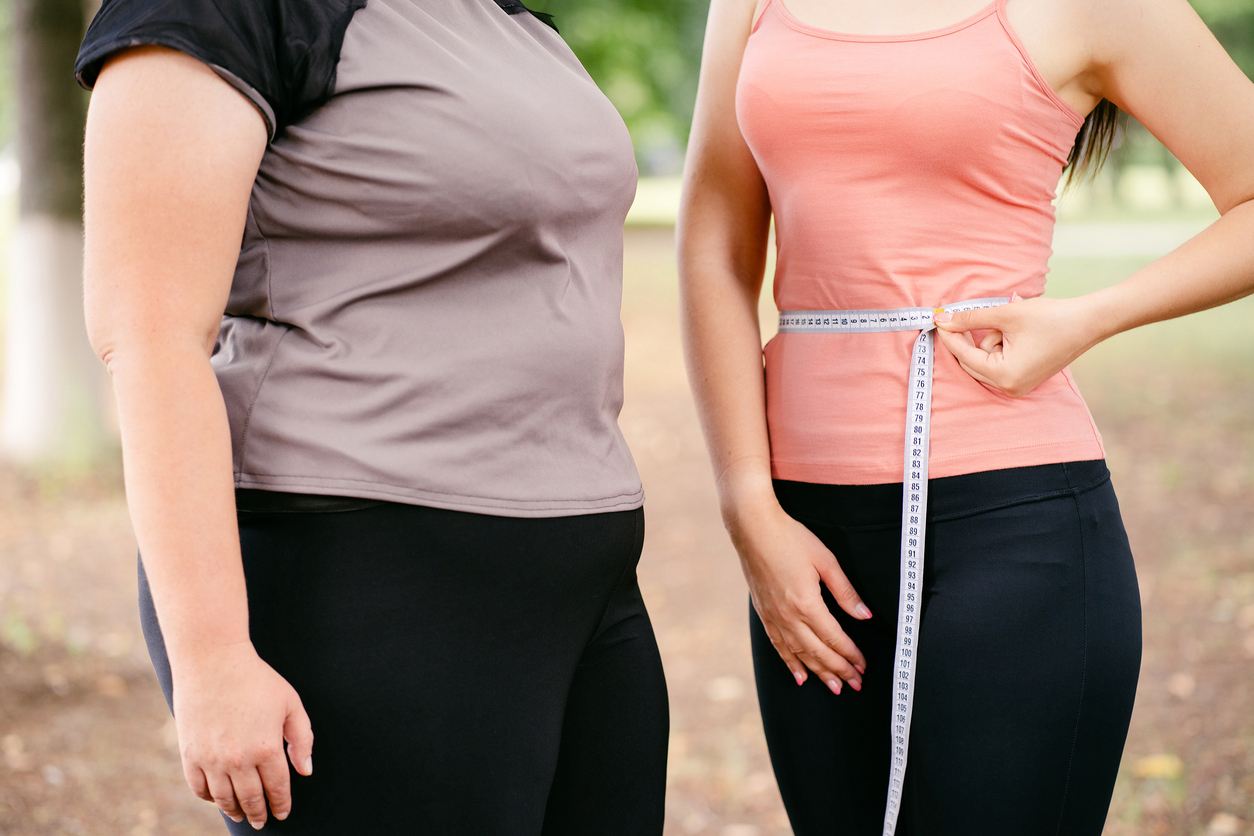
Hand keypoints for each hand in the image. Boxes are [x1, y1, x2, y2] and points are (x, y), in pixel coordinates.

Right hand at [172, 642, 313, 828]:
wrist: (213, 662)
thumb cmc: (257, 679)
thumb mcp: (291, 703)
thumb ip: (302, 739)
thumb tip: (306, 771)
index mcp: (267, 747)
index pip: (277, 788)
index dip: (281, 804)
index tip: (283, 813)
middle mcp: (239, 759)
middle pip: (251, 798)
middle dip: (259, 813)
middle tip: (262, 821)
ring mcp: (212, 759)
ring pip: (225, 798)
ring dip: (235, 810)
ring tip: (242, 814)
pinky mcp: (190, 755)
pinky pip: (200, 788)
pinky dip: (210, 798)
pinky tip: (218, 798)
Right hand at [726, 496, 870, 693]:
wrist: (753, 528)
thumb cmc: (790, 539)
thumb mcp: (825, 561)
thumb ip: (845, 592)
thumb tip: (864, 615)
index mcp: (807, 604)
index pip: (834, 638)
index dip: (851, 654)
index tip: (863, 665)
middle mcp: (788, 616)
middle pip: (818, 652)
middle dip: (838, 670)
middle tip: (855, 683)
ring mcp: (773, 617)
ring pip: (798, 654)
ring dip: (818, 672)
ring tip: (834, 687)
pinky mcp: (763, 613)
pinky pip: (778, 645)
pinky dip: (790, 662)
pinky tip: (799, 674)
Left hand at [933, 293, 1100, 397]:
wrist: (1089, 322)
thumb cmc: (1050, 317)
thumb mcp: (1005, 315)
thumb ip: (970, 319)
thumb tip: (942, 320)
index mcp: (1005, 376)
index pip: (964, 356)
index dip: (950, 336)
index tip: (937, 320)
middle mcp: (1010, 387)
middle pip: (972, 362)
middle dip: (973, 338)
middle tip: (969, 316)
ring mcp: (1018, 386)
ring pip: (986, 360)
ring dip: (992, 338)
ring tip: (1013, 323)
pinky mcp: (1025, 379)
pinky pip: (1000, 361)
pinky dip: (1001, 343)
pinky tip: (1016, 329)